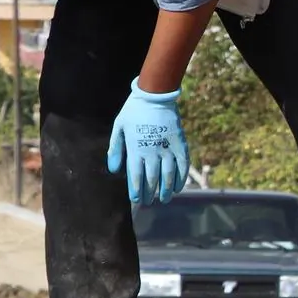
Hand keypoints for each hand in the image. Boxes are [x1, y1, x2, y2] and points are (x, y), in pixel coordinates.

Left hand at [107, 77, 187, 204]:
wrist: (156, 96)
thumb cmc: (133, 111)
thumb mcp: (119, 127)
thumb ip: (116, 149)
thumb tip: (114, 170)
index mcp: (136, 149)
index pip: (136, 176)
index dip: (136, 190)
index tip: (137, 200)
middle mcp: (153, 152)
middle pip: (152, 179)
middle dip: (150, 193)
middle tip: (148, 202)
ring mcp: (168, 149)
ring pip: (168, 176)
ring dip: (166, 190)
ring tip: (164, 199)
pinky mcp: (180, 145)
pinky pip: (183, 166)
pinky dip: (181, 178)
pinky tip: (178, 187)